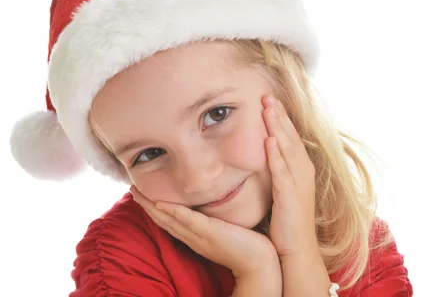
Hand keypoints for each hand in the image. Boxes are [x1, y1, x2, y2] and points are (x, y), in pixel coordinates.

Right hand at [130, 186, 280, 280]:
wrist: (259, 263)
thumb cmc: (247, 247)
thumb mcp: (226, 232)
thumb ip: (218, 222)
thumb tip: (215, 209)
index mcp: (196, 237)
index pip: (171, 222)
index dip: (155, 209)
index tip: (143, 197)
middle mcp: (193, 237)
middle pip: (164, 220)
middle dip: (146, 205)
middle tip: (131, 190)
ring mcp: (200, 235)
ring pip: (170, 219)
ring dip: (152, 206)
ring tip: (137, 193)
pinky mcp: (211, 232)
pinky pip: (189, 220)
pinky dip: (174, 211)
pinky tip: (161, 203)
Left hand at [261, 95, 318, 257]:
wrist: (298, 248)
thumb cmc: (288, 220)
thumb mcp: (285, 189)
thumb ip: (278, 170)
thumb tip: (266, 153)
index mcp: (302, 168)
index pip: (291, 137)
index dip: (281, 117)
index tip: (270, 99)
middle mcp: (303, 171)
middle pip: (290, 137)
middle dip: (279, 115)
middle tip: (267, 94)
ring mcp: (298, 182)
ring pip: (287, 148)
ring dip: (278, 127)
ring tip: (268, 108)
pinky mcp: (290, 195)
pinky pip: (282, 171)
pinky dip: (276, 154)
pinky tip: (269, 140)